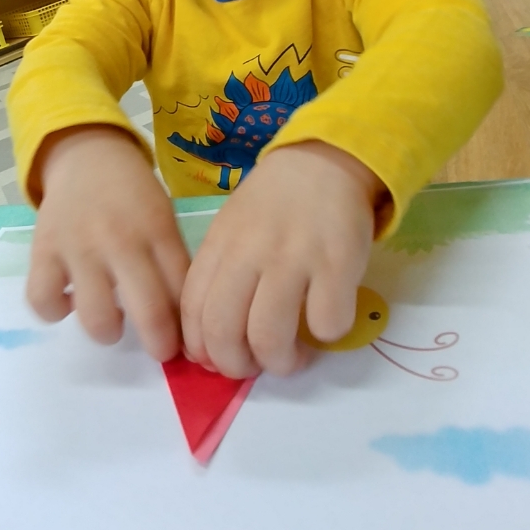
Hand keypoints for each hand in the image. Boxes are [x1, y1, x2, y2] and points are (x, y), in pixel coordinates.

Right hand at [27, 126, 189, 360]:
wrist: (87, 155)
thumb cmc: (133, 197)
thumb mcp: (164, 220)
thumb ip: (172, 264)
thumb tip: (184, 325)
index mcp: (158, 231)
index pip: (183, 291)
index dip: (191, 327)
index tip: (191, 342)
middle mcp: (121, 241)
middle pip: (149, 310)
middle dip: (160, 344)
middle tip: (161, 350)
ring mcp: (79, 246)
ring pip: (96, 316)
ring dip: (108, 331)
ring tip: (111, 322)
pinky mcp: (43, 250)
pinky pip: (44, 301)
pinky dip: (55, 310)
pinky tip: (69, 300)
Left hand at [180, 141, 383, 377]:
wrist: (324, 163)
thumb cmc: (273, 205)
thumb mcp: (231, 229)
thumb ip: (219, 276)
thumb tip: (211, 341)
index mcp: (219, 246)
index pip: (192, 313)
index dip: (202, 350)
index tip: (220, 360)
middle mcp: (250, 253)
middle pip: (223, 332)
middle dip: (236, 366)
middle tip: (255, 366)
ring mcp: (294, 258)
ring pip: (270, 336)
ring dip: (280, 363)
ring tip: (292, 357)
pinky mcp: (337, 263)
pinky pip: (326, 324)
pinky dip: (326, 335)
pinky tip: (326, 320)